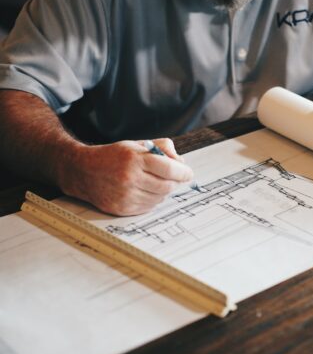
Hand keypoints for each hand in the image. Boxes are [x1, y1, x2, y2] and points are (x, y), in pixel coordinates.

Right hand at [59, 138, 193, 215]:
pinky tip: (146, 191)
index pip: (169, 169)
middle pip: (167, 186)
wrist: (83, 171)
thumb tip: (181, 162)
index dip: (183, 172)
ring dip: (163, 191)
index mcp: (134, 159)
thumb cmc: (113, 156)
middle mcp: (130, 178)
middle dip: (175, 182)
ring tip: (155, 182)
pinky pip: (149, 207)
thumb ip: (162, 148)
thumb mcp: (136, 144)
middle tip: (174, 177)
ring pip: (160, 198)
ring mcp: (125, 196)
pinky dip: (153, 200)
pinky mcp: (122, 209)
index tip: (188, 173)